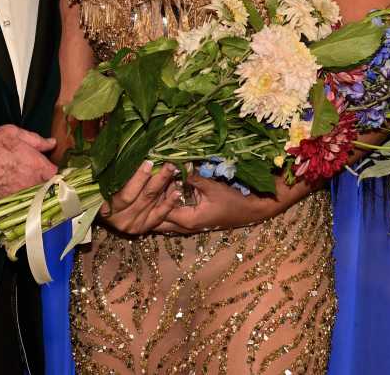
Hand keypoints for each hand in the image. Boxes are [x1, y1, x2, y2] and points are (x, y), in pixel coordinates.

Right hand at [0, 125, 58, 202]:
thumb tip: (50, 143)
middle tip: (28, 173)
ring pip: (29, 196)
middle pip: (43, 188)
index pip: (54, 174)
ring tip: (14, 179)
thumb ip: (37, 141)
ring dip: (26, 189)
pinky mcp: (2, 203)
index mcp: (39, 168)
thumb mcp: (16, 134)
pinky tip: (3, 186)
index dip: (49, 170)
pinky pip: (13, 201)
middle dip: (40, 181)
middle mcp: (31, 185)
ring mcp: (17, 196)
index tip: (44, 167)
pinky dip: (10, 195)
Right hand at [98, 160, 181, 235]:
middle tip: (169, 164)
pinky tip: (177, 191)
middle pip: (143, 197)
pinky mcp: (145, 228)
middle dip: (158, 178)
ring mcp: (133, 225)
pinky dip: (169, 203)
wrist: (108, 214)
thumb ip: (115, 173)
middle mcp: (121, 220)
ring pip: (152, 203)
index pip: (125, 194)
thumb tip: (128, 150)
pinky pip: (159, 215)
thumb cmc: (103, 193)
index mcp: (107, 209)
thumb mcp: (105, 183)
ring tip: (174, 170)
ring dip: (165, 185)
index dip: (138, 178)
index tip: (149, 162)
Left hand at [154, 173, 306, 233]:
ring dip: (155, 206)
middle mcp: (184, 226)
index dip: (151, 196)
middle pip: (157, 219)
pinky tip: (159, 193)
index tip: (144, 180)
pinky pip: (171, 215)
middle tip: (139, 187)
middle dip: (148, 205)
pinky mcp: (191, 220)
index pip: (160, 210)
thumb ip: (193, 177)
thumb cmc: (233, 200)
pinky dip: (164, 206)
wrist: (250, 211)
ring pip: (163, 218)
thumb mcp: (213, 187)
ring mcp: (188, 226)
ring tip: (145, 190)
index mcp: (188, 220)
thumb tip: (176, 163)